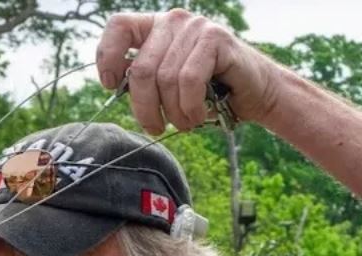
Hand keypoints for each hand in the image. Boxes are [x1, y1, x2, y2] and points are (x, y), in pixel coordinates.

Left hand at [96, 9, 281, 133]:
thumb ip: (143, 81)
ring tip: (185, 123)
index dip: (107, 57)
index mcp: (155, 29)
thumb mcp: (166, 87)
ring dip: (173, 113)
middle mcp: (173, 22)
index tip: (111, 85)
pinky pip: (189, 80)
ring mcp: (195, 27)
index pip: (118, 26)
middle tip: (156, 127)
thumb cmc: (206, 94)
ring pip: (165, 79)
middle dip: (145, 108)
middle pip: (141, 70)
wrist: (253, 94)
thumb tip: (114, 87)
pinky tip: (198, 114)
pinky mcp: (216, 39)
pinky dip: (191, 106)